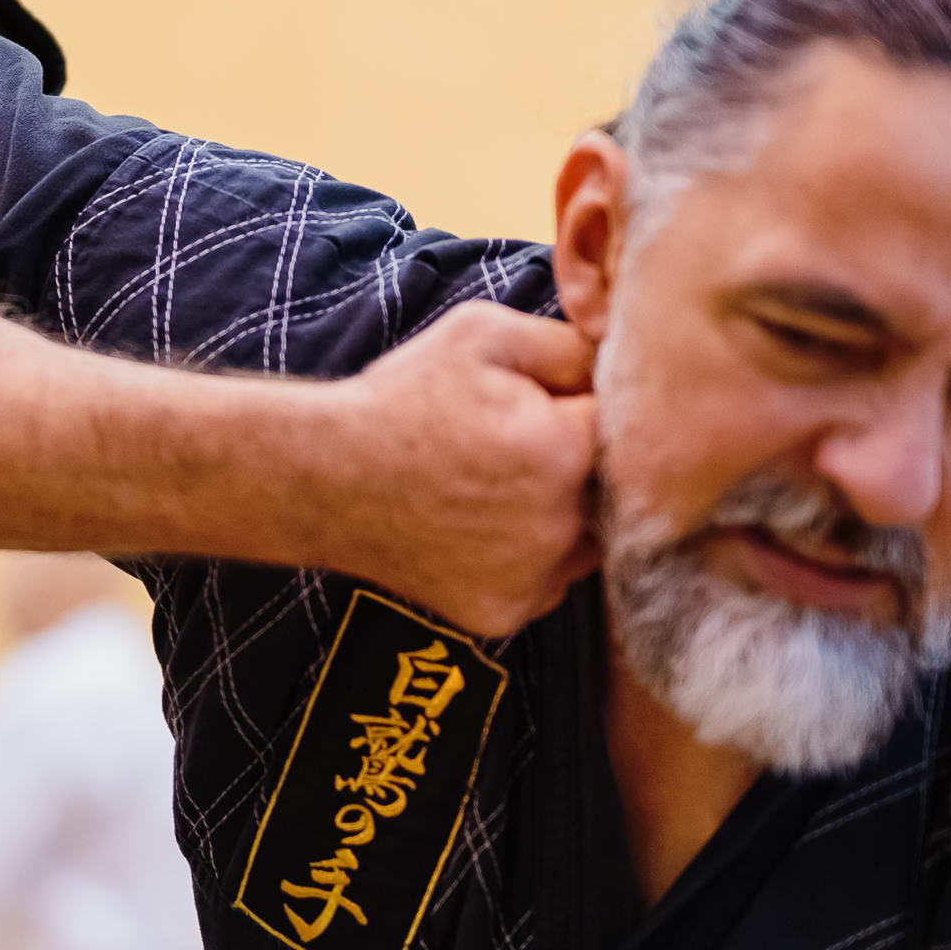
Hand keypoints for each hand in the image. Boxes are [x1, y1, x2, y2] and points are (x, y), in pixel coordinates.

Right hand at [316, 303, 599, 639]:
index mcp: (567, 449)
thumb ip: (570, 345)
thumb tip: (625, 361)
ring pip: (589, 543)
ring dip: (566, 516)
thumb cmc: (401, 400)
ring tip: (501, 486)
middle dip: (581, 465)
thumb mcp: (483, 335)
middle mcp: (561, 525)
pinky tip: (483, 527)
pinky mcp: (505, 613)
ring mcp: (533, 579)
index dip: (586, 411)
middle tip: (516, 448)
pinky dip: (531, 558)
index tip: (546, 407)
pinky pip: (549, 582)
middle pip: (614, 491)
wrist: (323, 477)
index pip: (628, 427)